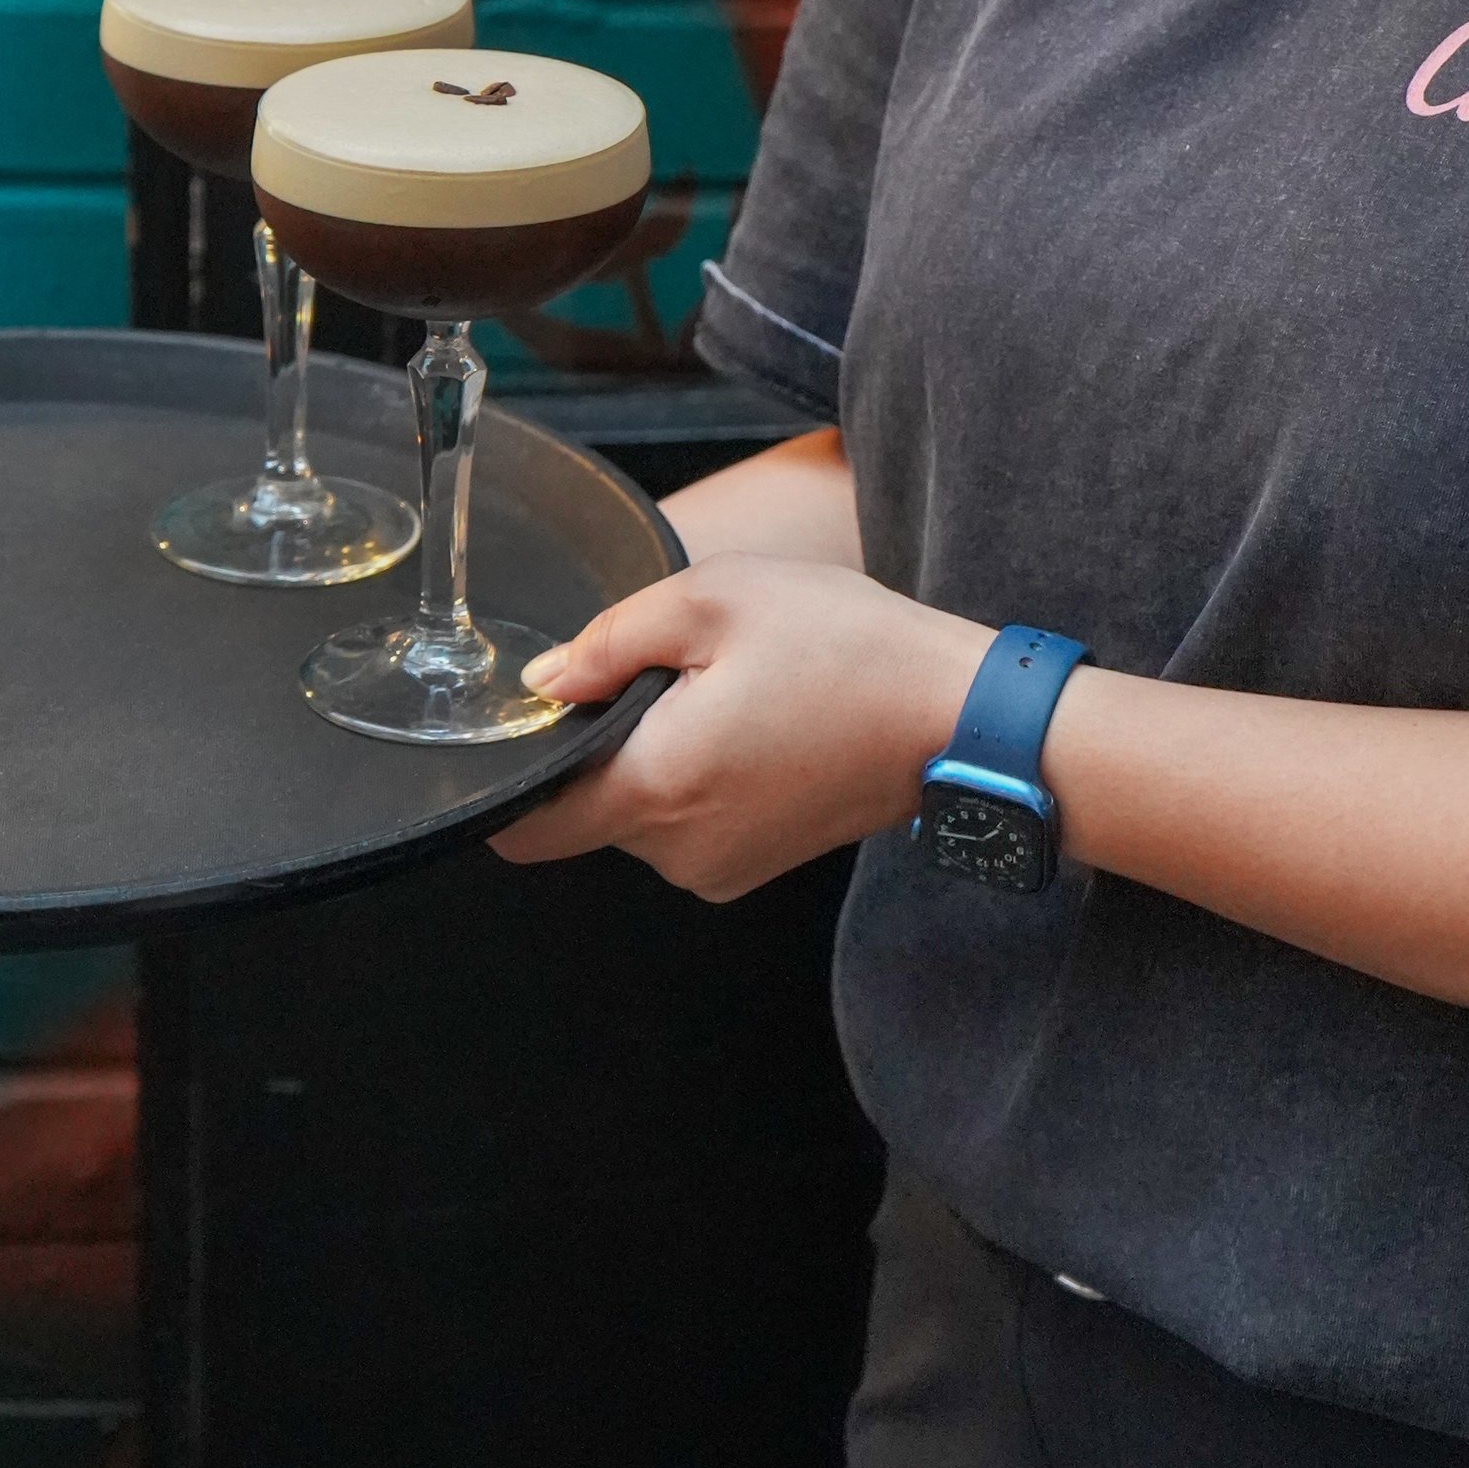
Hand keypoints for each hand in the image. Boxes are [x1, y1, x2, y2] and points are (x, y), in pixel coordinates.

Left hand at [486, 557, 990, 898]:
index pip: (525, 828)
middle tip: (674, 678)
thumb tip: (547, 679)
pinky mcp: (754, 863)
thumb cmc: (849, 652)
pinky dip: (700, 778)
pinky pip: (689, 823)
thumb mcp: (715, 601)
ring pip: (640, 813)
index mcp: (654, 788)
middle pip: (583, 812)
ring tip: (728, 696)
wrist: (956, 717)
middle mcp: (678, 850)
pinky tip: (754, 726)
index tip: (536, 724)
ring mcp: (719, 866)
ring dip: (656, 758)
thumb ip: (609, 639)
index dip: (512, 776)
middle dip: (602, 746)